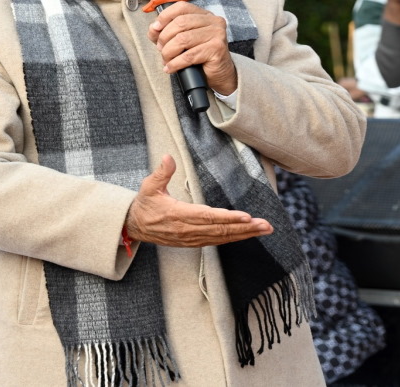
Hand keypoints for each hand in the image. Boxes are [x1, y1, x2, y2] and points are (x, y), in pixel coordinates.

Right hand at [124, 155, 272, 247]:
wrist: (134, 226)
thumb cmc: (144, 205)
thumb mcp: (149, 186)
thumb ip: (161, 172)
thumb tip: (168, 157)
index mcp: (178, 215)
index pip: (208, 217)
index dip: (228, 218)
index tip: (246, 216)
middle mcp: (187, 230)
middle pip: (220, 230)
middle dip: (245, 228)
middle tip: (265, 225)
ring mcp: (191, 238)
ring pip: (221, 237)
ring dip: (244, 234)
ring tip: (263, 230)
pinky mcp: (193, 242)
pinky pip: (216, 241)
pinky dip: (233, 238)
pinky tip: (246, 234)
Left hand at [146, 1, 237, 94]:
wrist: (219, 73)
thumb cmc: (200, 56)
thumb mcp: (181, 41)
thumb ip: (165, 32)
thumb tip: (153, 29)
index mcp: (204, 15)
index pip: (181, 7)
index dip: (165, 16)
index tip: (155, 28)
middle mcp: (213, 21)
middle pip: (180, 23)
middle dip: (165, 37)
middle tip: (161, 49)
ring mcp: (217, 34)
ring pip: (183, 39)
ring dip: (168, 52)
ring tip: (167, 60)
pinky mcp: (216, 49)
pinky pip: (189, 55)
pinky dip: (175, 63)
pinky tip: (171, 68)